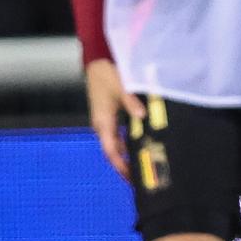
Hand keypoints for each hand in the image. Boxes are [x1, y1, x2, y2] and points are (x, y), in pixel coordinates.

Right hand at [84, 59, 143, 179]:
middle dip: (124, 164)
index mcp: (102, 122)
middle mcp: (102, 124)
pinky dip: (127, 140)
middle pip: (113, 150)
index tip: (131, 178)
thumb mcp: (122, 88)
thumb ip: (132, 103)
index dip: (120, 165)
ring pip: (115, 142)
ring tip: (142, 162)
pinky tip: (140, 142)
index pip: (111, 151)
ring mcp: (104, 119)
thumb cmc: (108, 75)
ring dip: (127, 153)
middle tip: (140, 176)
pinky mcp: (109, 113)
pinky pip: (118, 133)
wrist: (97, 62)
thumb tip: (142, 117)